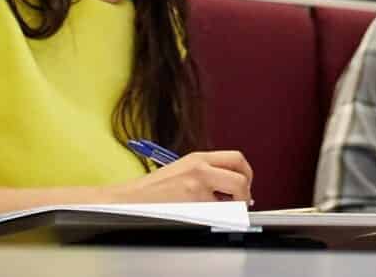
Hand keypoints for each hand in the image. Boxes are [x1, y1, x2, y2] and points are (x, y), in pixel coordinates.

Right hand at [116, 149, 252, 204]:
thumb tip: (230, 187)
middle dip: (246, 192)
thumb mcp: (182, 170)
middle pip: (241, 176)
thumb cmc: (152, 189)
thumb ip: (206, 173)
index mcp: (198, 158)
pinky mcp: (192, 203)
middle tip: (242, 202)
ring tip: (223, 212)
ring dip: (233, 207)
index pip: (236, 159)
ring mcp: (197, 185)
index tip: (244, 185)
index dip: (246, 173)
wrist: (129, 198)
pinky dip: (218, 217)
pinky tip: (208, 218)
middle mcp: (200, 168)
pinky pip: (217, 212)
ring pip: (232, 197)